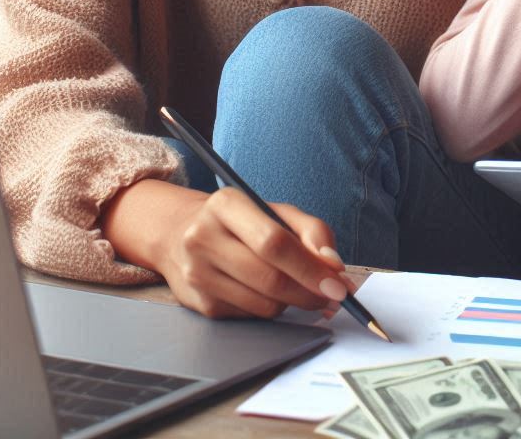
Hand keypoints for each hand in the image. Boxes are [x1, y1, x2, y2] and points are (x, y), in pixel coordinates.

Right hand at [103, 180, 353, 318]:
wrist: (181, 234)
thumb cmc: (243, 222)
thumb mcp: (278, 212)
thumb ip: (313, 232)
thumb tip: (333, 266)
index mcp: (226, 204)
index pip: (274, 242)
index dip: (310, 268)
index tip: (339, 285)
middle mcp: (203, 238)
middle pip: (269, 278)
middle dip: (310, 292)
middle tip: (334, 297)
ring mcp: (197, 273)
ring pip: (263, 304)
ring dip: (293, 302)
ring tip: (300, 288)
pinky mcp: (199, 304)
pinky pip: (251, 316)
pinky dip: (270, 308)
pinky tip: (269, 292)